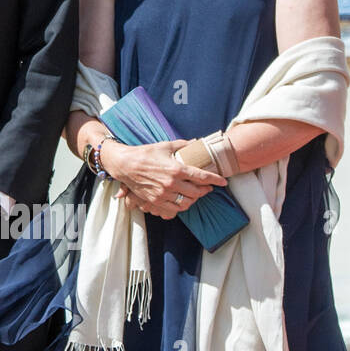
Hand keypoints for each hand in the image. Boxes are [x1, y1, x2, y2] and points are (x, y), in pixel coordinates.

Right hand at [103, 140, 225, 219]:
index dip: (215, 180)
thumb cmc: (145, 153)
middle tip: (208, 187)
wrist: (125, 165)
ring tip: (196, 194)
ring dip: (195, 199)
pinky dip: (182, 206)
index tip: (223, 182)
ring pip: (187, 202)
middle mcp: (171, 183)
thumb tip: (196, 142)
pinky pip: (174, 208)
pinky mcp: (156, 200)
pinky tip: (184, 200)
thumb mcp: (165, 146)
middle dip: (206, 190)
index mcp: (176, 168)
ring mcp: (163, 194)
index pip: (202, 176)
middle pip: (197, 192)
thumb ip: (183, 145)